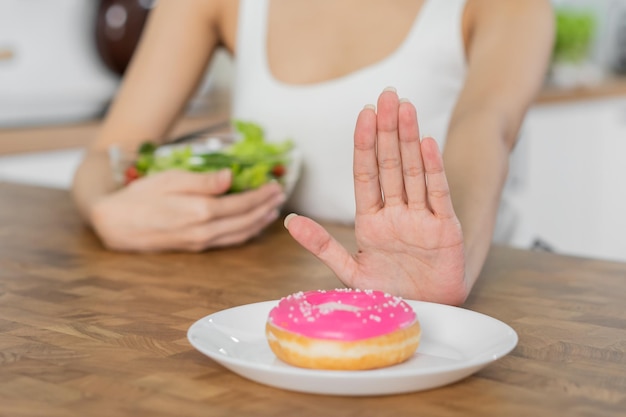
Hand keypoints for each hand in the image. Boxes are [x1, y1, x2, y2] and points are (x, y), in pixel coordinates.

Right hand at [89, 169, 285, 251]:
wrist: (115, 224)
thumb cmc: (140, 196)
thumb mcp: (170, 179)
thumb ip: (203, 181)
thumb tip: (231, 177)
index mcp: (200, 210)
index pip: (242, 203)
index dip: (262, 195)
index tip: (276, 185)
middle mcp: (204, 230)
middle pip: (246, 220)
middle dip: (266, 208)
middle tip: (280, 196)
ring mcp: (200, 242)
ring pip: (240, 234)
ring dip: (260, 223)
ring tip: (273, 211)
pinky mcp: (195, 247)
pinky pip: (228, 242)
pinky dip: (245, 233)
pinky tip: (252, 226)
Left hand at [284, 88, 467, 304]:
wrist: (424, 314)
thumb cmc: (389, 292)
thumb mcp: (349, 272)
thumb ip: (321, 245)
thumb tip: (288, 220)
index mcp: (370, 220)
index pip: (365, 174)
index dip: (363, 144)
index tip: (363, 114)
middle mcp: (396, 213)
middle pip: (390, 164)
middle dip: (386, 130)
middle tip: (387, 95)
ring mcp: (421, 218)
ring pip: (414, 171)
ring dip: (409, 139)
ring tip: (405, 108)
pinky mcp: (446, 229)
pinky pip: (437, 195)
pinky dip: (433, 169)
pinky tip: (427, 143)